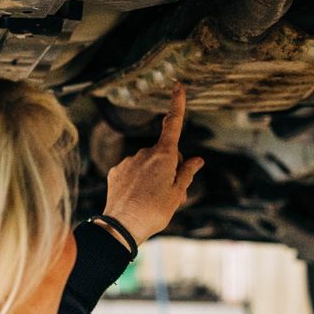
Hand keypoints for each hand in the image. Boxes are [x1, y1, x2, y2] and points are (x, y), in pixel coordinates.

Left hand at [100, 83, 204, 244]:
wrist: (122, 226)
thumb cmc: (154, 211)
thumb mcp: (177, 194)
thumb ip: (186, 173)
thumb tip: (197, 159)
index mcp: (163, 156)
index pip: (173, 125)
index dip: (177, 105)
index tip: (178, 87)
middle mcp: (144, 153)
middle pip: (164, 154)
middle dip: (169, 166)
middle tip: (169, 192)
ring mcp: (128, 161)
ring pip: (147, 164)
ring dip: (152, 175)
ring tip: (150, 199)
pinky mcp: (116, 171)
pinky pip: (131, 171)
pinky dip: (136, 181)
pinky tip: (135, 197)